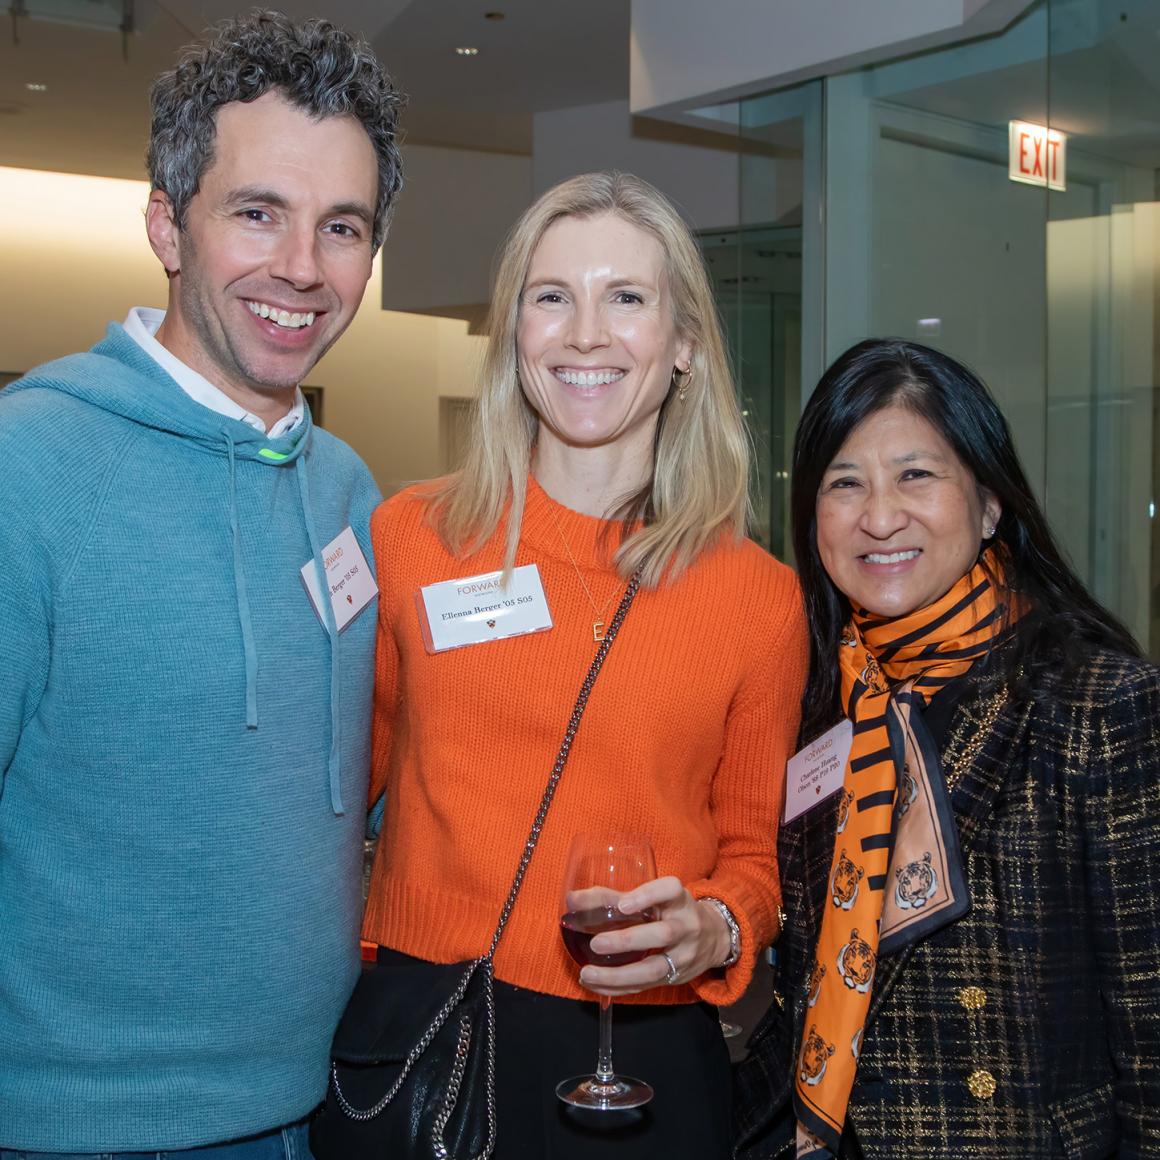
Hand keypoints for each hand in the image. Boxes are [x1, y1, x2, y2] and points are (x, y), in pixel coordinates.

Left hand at [577, 876, 731, 996]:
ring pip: (655, 969)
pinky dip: (620, 987)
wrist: (715, 937)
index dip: (647, 895)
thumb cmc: (673, 912)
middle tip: (596, 943)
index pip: (670, 889)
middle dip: (627, 941)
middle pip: (662, 934)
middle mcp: (686, 925)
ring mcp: (684, 954)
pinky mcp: (677, 977)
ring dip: (618, 975)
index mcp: (679, 899)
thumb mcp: (656, 899)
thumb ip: (617, 898)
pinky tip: (596, 985)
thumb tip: (573, 899)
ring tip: (587, 973)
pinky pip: (647, 985)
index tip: (622, 904)